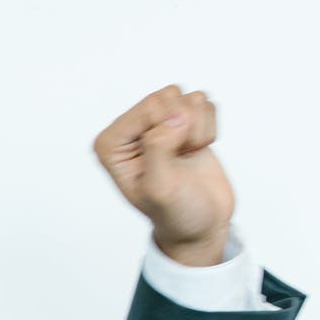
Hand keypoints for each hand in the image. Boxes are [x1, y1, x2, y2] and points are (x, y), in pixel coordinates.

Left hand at [93, 85, 234, 265]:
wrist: (200, 222)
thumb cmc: (174, 212)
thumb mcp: (159, 189)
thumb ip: (158, 149)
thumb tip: (175, 115)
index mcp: (110, 144)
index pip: (150, 107)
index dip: (170, 131)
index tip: (167, 161)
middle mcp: (129, 129)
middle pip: (168, 97)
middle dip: (185, 128)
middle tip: (180, 158)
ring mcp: (156, 122)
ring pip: (188, 98)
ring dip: (198, 129)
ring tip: (187, 156)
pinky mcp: (182, 120)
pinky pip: (204, 103)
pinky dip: (209, 128)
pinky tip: (196, 150)